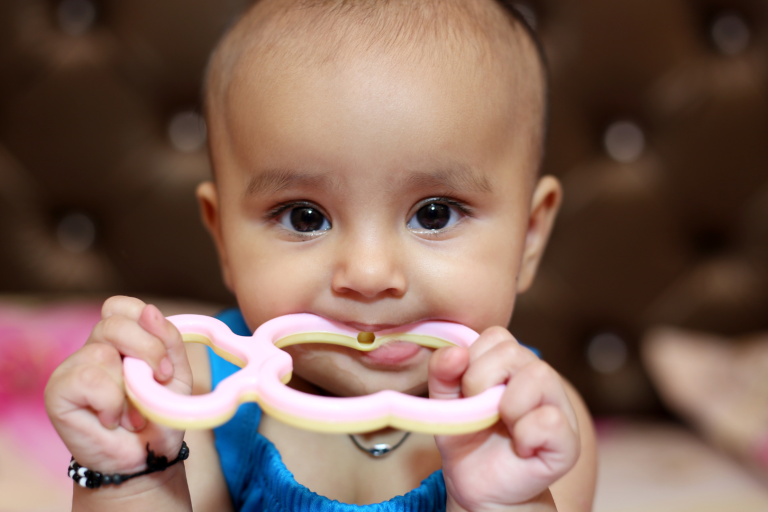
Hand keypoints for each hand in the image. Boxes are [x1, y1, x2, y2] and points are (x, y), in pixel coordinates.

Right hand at [45, 296, 192, 475]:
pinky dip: (110, 402)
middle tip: (160, 379)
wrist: (146, 458)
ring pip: (102, 352)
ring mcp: (74, 367)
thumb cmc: (159, 416)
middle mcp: (96, 348)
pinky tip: (111, 420)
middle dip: (147, 349)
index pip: (122, 306)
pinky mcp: (59, 390)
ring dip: (130, 388)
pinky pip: (88, 378)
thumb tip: (150, 310)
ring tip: (135, 414)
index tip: (166, 359)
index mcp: (123, 340)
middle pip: (113, 322)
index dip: (146, 324)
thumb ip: (169, 341)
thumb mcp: (177, 375)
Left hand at [429, 326, 579, 511]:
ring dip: (507, 405)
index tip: (467, 391)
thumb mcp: (444, 401)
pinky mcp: (568, 441)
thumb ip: (443, 372)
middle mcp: (539, 377)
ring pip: (540, 376)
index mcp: (513, 363)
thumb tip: (455, 352)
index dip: (473, 360)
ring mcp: (558, 407)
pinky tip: (520, 447)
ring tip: (503, 426)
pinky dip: (526, 435)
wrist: (479, 486)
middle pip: (515, 352)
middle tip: (480, 410)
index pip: (497, 336)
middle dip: (482, 381)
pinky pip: (550, 420)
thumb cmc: (467, 437)